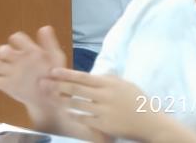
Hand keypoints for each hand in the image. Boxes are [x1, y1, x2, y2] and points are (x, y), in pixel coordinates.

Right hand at [0, 26, 67, 111]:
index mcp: (28, 51)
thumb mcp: (56, 59)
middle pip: (4, 51)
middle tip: (2, 55)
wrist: (51, 97)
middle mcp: (16, 59)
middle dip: (2, 52)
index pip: (19, 39)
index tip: (14, 40)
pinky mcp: (6, 84)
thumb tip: (45, 27)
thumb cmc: (54, 75)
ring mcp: (10, 71)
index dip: (16, 40)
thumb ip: (50, 44)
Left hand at [48, 68, 163, 140]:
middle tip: (44, 83)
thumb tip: (94, 74)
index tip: (53, 71)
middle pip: (77, 90)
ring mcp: (104, 111)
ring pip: (77, 104)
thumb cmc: (138, 102)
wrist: (151, 123)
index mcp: (109, 84)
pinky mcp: (104, 125)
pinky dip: (74, 115)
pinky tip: (66, 112)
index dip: (67, 74)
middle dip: (58, 86)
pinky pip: (84, 119)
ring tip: (51, 97)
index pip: (83, 77)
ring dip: (62, 100)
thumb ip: (108, 78)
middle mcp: (105, 96)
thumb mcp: (125, 84)